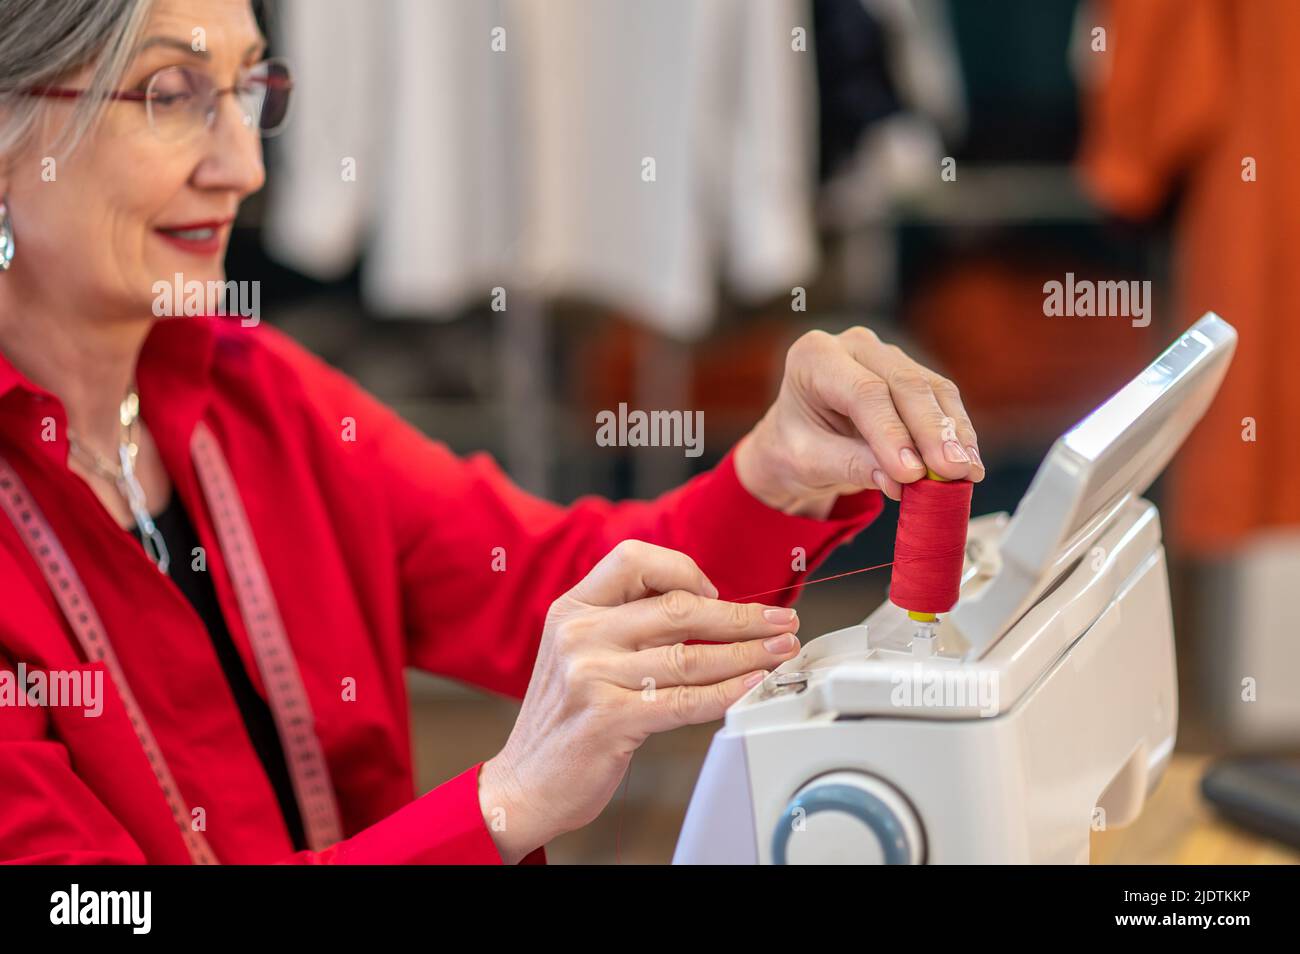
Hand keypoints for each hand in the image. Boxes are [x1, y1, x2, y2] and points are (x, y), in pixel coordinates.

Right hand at [477, 540, 801, 862]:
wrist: (525, 783)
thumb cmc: (565, 717)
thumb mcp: (577, 650)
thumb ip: (624, 622)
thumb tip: (706, 605)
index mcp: (572, 608)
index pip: (634, 560)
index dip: (684, 570)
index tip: (717, 592)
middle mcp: (579, 635)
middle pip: (678, 608)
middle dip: (741, 615)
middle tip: (781, 621)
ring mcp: (591, 675)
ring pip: (690, 655)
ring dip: (748, 652)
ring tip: (780, 651)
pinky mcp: (609, 719)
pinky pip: (685, 700)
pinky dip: (728, 692)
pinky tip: (752, 686)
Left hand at [735, 326, 984, 517]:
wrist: (797, 441)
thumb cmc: (795, 446)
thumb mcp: (807, 463)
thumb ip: (850, 465)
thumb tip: (901, 480)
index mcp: (813, 357)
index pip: (863, 392)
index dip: (892, 432)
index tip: (912, 472)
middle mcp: (853, 345)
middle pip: (904, 384)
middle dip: (933, 432)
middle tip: (953, 471)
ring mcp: (886, 355)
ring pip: (931, 389)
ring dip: (954, 433)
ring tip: (968, 471)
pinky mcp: (911, 373)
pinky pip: (942, 399)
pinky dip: (957, 433)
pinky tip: (969, 463)